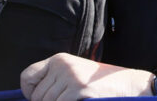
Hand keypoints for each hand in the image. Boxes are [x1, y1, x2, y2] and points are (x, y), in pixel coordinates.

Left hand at [20, 53, 153, 99]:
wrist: (130, 85)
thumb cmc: (101, 85)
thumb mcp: (75, 74)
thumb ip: (54, 81)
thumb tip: (31, 96)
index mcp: (59, 59)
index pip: (27, 76)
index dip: (30, 91)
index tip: (41, 98)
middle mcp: (62, 65)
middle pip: (36, 96)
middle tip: (68, 99)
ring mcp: (70, 76)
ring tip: (77, 99)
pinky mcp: (78, 88)